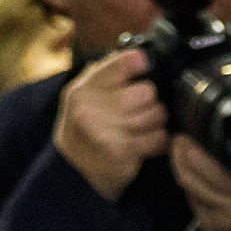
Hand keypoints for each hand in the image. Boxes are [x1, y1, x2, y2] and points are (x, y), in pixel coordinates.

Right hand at [53, 47, 168, 202]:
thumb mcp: (81, 100)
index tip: (143, 67)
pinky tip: (147, 144)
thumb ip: (103, 75)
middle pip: (147, 90)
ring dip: (156, 123)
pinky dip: (158, 141)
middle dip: (150, 101)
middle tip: (142, 110)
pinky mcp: (121, 152)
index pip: (124, 62)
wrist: (71, 177)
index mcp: (82, 90)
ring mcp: (106, 131)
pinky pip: (159, 138)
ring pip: (157, 114)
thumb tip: (135, 54)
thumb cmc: (82, 134)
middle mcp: (91, 108)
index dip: (139, 63)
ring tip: (143, 129)